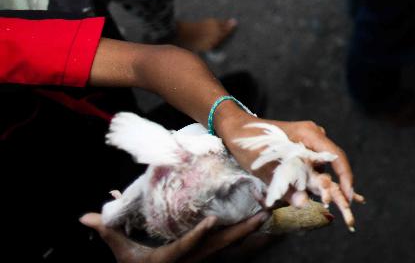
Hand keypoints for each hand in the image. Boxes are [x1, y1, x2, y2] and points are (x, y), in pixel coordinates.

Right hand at [78, 211, 267, 262]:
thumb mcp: (123, 255)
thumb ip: (108, 233)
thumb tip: (86, 216)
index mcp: (169, 260)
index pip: (185, 247)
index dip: (198, 236)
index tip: (211, 221)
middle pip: (219, 247)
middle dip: (240, 231)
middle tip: (262, 214)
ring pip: (231, 250)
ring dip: (250, 235)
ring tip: (269, 217)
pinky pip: (234, 254)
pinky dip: (250, 243)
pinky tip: (267, 232)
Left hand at [214, 109, 361, 229]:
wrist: (236, 128)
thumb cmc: (250, 144)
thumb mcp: (265, 168)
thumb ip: (285, 187)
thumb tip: (303, 205)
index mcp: (309, 134)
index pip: (336, 156)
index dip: (346, 177)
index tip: (349, 197)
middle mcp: (314, 134)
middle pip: (332, 161)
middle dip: (335, 183)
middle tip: (335, 204)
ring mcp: (309, 139)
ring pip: (321, 164)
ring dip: (319, 182)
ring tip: (316, 199)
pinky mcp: (301, 145)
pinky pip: (312, 163)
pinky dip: (310, 177)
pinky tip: (302, 188)